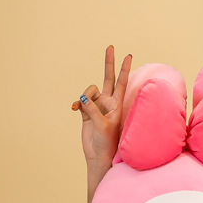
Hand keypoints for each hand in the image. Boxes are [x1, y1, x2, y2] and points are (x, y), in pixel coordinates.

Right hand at [72, 46, 131, 202]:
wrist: (98, 155)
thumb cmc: (106, 143)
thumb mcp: (102, 126)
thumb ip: (93, 110)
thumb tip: (83, 98)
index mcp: (117, 105)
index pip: (121, 83)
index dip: (124, 69)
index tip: (128, 55)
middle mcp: (108, 103)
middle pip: (108, 78)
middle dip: (109, 63)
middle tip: (111, 47)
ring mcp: (97, 106)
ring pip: (89, 90)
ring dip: (85, 96)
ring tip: (83, 109)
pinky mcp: (86, 111)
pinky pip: (80, 101)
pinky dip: (77, 103)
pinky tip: (75, 109)